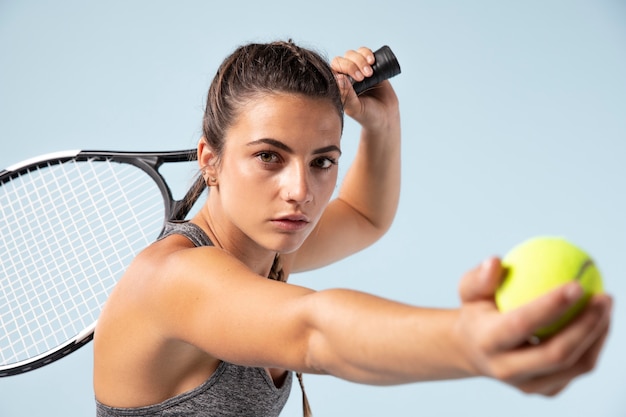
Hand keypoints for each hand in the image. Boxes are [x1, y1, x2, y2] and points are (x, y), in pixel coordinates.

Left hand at [331, 47, 398, 131]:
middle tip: (364, 77)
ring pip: (353, 54)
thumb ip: (346, 95)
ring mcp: (357, 70)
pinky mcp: (370, 66)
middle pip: (343, 59)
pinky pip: (365, 53)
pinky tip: (372, 61)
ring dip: (361, 58)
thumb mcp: (355, 108)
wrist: (385, 117)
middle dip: (354, 64)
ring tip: (370, 72)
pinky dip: (367, 53)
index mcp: (338, 86)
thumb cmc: (367, 115)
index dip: (344, 68)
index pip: (334, 69)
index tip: (358, 79)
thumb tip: (339, 77)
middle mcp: (345, 77)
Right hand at [455, 258, 611, 394]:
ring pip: (575, 365)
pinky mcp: (546, 390)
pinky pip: (579, 369)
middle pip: (556, 353)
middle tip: (603, 296)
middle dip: (586, 325)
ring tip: (605, 303)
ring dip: (597, 334)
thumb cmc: (476, 311)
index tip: (576, 284)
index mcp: (487, 342)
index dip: (551, 306)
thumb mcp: (469, 290)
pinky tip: (600, 320)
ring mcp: (528, 385)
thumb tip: (496, 260)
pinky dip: (594, 344)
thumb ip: (479, 277)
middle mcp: (507, 369)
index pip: (522, 325)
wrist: (473, 350)